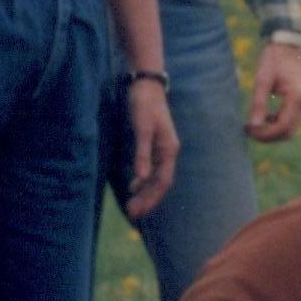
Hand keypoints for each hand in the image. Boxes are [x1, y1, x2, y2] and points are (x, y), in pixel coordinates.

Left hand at [122, 77, 180, 215]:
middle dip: (148, 200)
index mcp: (168, 150)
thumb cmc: (144, 104)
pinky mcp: (155, 144)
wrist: (146, 85)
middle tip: (132, 215)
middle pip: (160, 183)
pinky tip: (134, 186)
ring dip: (145, 193)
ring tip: (132, 206)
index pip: (162, 182)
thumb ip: (142, 153)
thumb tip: (141, 178)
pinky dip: (143, 180)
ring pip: (156, 178)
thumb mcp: (142, 128)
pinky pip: (152, 169)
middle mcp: (168, 152)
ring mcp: (162, 149)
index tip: (137, 211)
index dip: (151, 198)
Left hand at [247, 41, 300, 142]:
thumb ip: (258, 104)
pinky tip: (263, 118)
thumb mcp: (262, 80)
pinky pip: (290, 121)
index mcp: (297, 97)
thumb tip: (253, 126)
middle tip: (249, 131)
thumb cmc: (273, 60)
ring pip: (289, 129)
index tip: (249, 130)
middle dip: (268, 136)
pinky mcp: (300, 103)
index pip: (283, 126)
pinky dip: (276, 124)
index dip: (265, 133)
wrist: (287, 46)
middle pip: (288, 132)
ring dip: (272, 132)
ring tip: (253, 126)